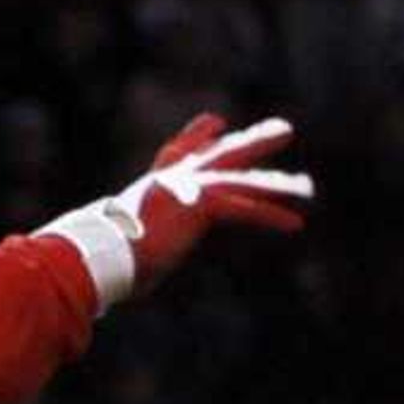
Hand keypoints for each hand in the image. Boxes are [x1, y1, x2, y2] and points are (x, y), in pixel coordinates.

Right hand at [43, 114, 310, 308]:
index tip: (215, 123)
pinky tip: (295, 224)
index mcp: (148, 189)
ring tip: (306, 186)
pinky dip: (271, 217)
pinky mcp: (203, 204)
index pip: (175, 155)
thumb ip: (129, 254)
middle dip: (251, 143)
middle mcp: (170, 181)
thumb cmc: (97, 263)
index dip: (195, 138)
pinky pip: (246, 209)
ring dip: (278, 185)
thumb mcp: (115, 252)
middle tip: (282, 130)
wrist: (98, 255)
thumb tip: (108, 279)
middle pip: (220, 155)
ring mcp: (188, 189)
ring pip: (243, 182)